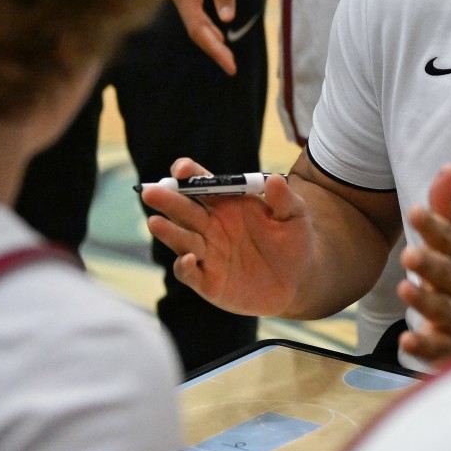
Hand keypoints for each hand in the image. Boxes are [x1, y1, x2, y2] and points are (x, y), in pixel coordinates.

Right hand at [142, 158, 311, 315]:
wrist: (299, 280)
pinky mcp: (208, 282)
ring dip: (168, 231)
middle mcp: (210, 226)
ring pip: (181, 239)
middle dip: (167, 200)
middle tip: (151, 191)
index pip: (201, 185)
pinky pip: (190, 273)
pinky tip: (188, 259)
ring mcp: (207, 254)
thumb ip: (283, 199)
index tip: (182, 169)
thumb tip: (274, 180)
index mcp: (227, 203)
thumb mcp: (295, 215)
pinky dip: (184, 267)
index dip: (189, 175)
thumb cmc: (293, 240)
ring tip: (154, 222)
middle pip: (183, 209)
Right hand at [171, 0, 237, 75]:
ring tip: (228, 57)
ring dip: (212, 42)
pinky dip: (209, 29)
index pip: (199, 31)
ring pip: (196, 25)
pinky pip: (197, 16)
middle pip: (196, 32)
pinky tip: (220, 34)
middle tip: (232, 67)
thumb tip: (227, 20)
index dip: (215, 50)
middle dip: (214, 51)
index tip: (230, 65)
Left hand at [396, 166, 450, 364]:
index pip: (449, 240)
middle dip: (430, 265)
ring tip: (405, 288)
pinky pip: (439, 349)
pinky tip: (404, 342)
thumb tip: (448, 166)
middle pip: (448, 275)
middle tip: (409, 253)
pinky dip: (424, 348)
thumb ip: (447, 204)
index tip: (415, 211)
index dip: (434, 226)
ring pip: (443, 310)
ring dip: (425, 301)